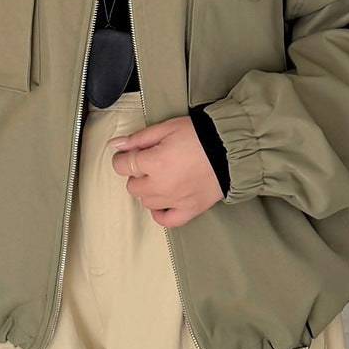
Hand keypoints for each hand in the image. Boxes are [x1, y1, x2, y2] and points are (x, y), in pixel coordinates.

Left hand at [106, 115, 223, 227]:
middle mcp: (163, 185)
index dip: (122, 158)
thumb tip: (115, 144)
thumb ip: (139, 138)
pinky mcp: (190, 209)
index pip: (122, 166)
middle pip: (133, 186)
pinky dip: (160, 213)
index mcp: (155, 162)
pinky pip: (166, 220)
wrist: (232, 148)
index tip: (127, 154)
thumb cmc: (201, 134)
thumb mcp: (167, 128)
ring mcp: (176, 200)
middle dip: (136, 174)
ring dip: (148, 190)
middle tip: (148, 162)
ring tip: (160, 177)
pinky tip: (162, 201)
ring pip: (146, 202)